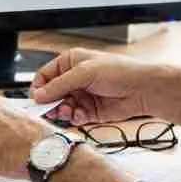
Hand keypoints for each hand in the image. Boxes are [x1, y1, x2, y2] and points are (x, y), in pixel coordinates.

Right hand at [30, 48, 156, 125]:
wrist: (142, 89)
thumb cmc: (120, 72)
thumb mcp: (85, 73)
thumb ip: (59, 85)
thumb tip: (39, 95)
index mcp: (70, 62)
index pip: (44, 76)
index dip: (39, 88)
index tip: (38, 99)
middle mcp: (73, 79)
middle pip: (50, 94)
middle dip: (51, 103)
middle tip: (53, 109)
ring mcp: (81, 95)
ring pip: (60, 107)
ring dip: (63, 112)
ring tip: (69, 111)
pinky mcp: (88, 110)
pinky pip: (73, 117)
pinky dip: (74, 118)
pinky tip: (81, 115)